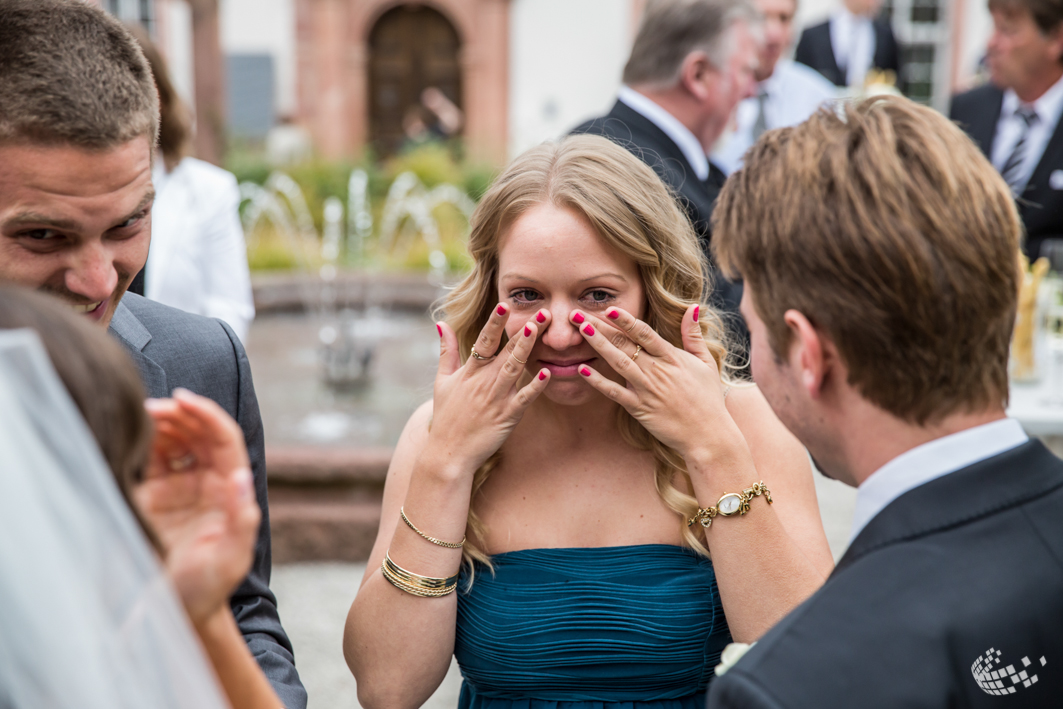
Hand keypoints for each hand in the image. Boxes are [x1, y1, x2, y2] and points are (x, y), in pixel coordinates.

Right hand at [135, 389, 259, 626]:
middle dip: (181, 414)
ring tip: (141, 415)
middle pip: (200, 434)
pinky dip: (145, 441)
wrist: (175, 611)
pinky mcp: (156, 497)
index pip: (224, 440)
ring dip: (163, 423)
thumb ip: (240, 520)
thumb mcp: (228, 560)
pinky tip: (132, 434)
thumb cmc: (206, 589)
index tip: (184, 399)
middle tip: (154, 407)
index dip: (207, 415)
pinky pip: (153, 459)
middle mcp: (210, 484)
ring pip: (176, 441)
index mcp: (231, 491)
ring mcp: (182, 488)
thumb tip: (242, 476)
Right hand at [430, 304, 551, 475]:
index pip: (484, 341)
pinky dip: (535, 386)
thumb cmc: (447, 416)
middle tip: (544, 312)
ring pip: (515, 369)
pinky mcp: (507, 416)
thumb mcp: (441, 381)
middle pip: (506, 351)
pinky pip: (524, 398)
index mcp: (470, 372)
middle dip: (525, 330)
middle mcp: (483, 382)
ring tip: (541, 331)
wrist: (448, 453)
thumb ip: (446, 351)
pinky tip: (547, 371)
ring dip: (528, 349)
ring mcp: (496, 399)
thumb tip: (441, 323)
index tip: (506, 305)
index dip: (495, 323)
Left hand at [569, 305, 738, 459]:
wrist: (708, 435)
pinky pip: (615, 393)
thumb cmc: (708, 398)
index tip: (608, 308)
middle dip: (600, 326)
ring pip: (617, 363)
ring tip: (579, 330)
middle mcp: (657, 371)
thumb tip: (693, 307)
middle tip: (577, 313)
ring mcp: (647, 390)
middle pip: (624, 344)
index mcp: (672, 358)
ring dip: (597, 345)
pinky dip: (598, 382)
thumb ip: (694, 335)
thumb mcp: (706, 362)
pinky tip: (582, 369)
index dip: (626, 320)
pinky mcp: (639, 409)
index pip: (645, 333)